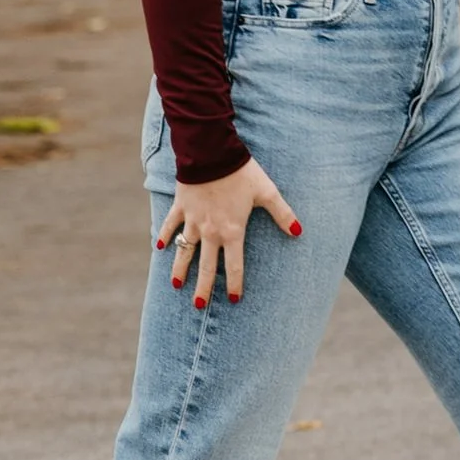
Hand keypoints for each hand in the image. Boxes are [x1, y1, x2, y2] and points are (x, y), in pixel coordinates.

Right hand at [155, 156, 301, 307]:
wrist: (211, 154)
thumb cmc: (242, 173)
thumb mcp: (267, 192)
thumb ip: (283, 214)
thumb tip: (299, 232)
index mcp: (232, 231)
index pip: (234, 265)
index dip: (235, 283)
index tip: (234, 299)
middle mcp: (210, 231)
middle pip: (206, 266)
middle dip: (203, 288)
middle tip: (199, 306)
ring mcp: (192, 220)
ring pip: (184, 250)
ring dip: (179, 269)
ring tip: (176, 285)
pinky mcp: (180, 207)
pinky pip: (169, 226)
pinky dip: (164, 237)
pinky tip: (160, 248)